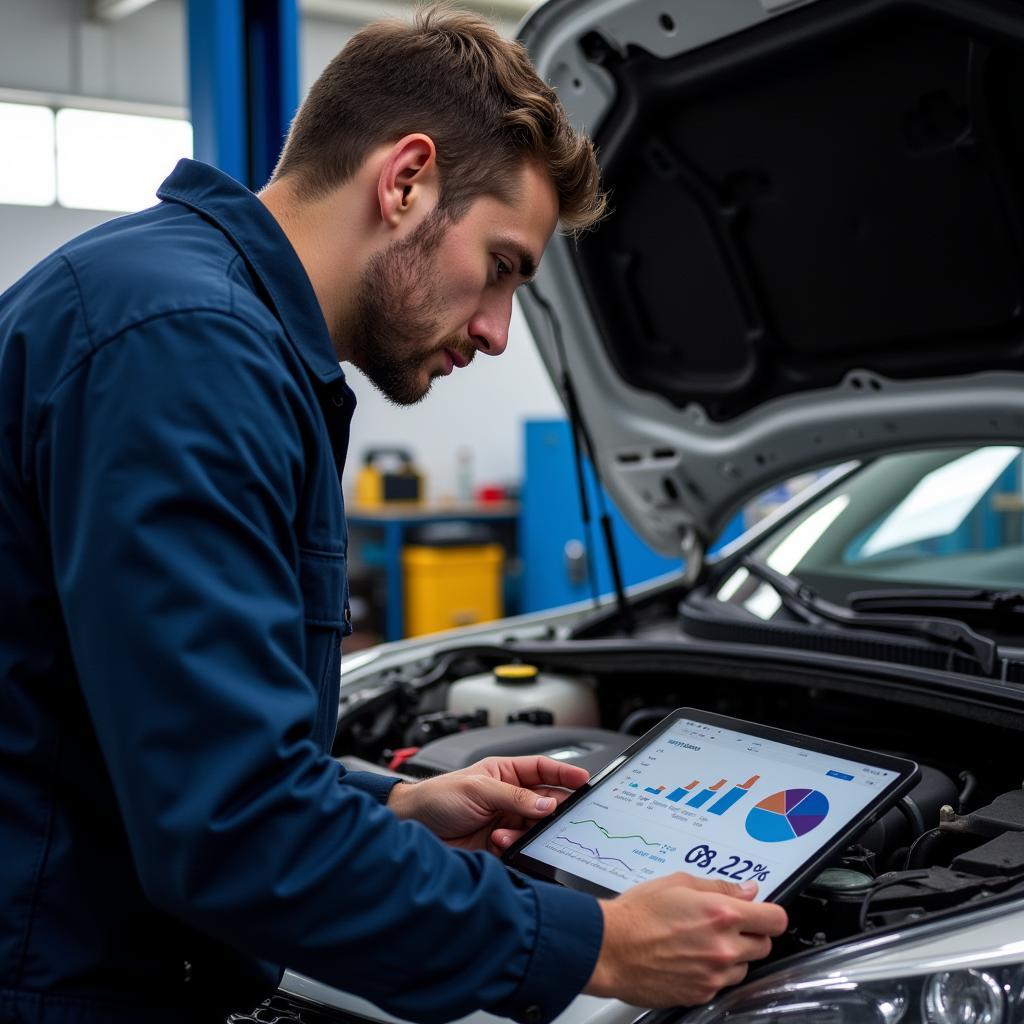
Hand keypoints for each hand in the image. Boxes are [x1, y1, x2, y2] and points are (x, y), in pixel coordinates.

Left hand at [386, 755, 588, 853]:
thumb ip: (514, 796)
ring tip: (505, 832)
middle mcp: (508, 797)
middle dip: (550, 809)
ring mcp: (505, 821)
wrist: (412, 828)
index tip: (584, 779)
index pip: (541, 769)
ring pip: (535, 827)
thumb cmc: (437, 798)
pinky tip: (498, 843)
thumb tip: (547, 803)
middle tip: (555, 816)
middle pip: (545, 801)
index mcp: (504, 773)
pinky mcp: (498, 846)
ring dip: (526, 831)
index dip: (564, 773)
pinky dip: (515, 847)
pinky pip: (521, 848)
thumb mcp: (478, 789)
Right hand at [584, 874, 787, 1007]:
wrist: (610, 948)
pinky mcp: (701, 994)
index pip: (775, 920)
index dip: (770, 914)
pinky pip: (722, 984)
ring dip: (733, 955)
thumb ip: (718, 887)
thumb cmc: (637, 914)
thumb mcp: (678, 882)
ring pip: (744, 967)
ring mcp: (714, 975)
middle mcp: (724, 948)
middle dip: (750, 933)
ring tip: (702, 942)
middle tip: (725, 925)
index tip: (762, 913)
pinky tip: (690, 958)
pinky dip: (713, 973)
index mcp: (722, 914)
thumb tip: (746, 891)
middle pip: (764, 945)